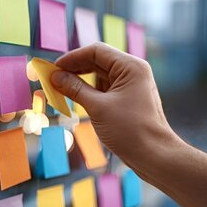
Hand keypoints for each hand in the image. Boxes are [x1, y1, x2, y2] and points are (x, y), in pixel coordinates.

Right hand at [51, 42, 180, 166]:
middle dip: (73, 69)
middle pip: (96, 61)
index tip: (52, 68)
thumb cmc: (130, 130)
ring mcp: (130, 86)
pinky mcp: (126, 100)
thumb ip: (75, 89)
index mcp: (130, 67)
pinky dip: (88, 92)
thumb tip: (54, 76)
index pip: (96, 51)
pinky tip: (74, 99)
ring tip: (59, 90)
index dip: (72, 58)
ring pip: (98, 76)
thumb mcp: (98, 107)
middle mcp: (132, 72)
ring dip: (79, 81)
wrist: (154, 155)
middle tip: (51, 79)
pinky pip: (103, 89)